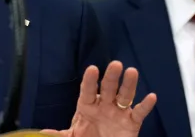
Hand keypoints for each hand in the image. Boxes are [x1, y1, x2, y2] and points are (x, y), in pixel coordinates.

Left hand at [40, 60, 156, 136]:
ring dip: (129, 85)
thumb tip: (43, 133)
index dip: (90, 81)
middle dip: (111, 77)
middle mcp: (104, 105)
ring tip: (132, 72)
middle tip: (116, 64)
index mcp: (87, 106)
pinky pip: (140, 113)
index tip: (92, 69)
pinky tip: (151, 96)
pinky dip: (146, 105)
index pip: (88, 91)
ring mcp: (118, 112)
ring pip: (125, 96)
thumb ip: (60, 135)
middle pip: (108, 89)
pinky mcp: (132, 122)